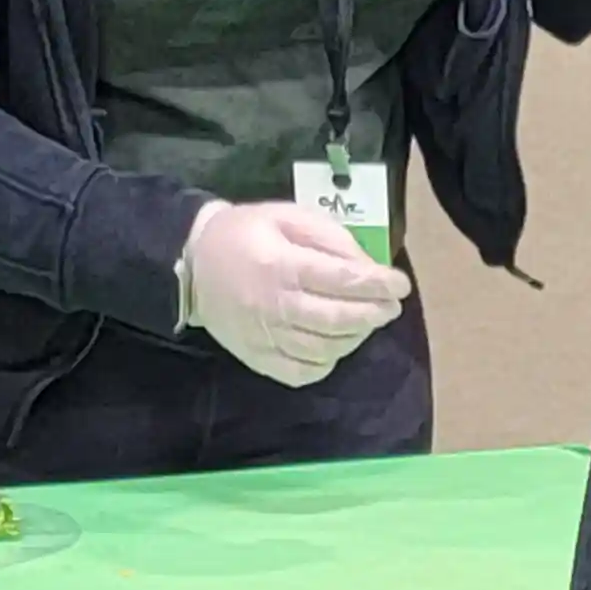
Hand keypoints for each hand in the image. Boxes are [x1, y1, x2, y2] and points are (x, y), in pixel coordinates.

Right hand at [180, 198, 408, 387]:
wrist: (189, 264)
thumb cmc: (245, 234)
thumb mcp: (288, 217)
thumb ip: (331, 238)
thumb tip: (369, 266)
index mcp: (281, 265)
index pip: (342, 280)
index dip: (378, 284)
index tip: (401, 284)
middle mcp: (273, 306)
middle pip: (337, 319)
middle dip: (373, 313)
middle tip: (391, 307)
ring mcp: (263, 337)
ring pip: (324, 349)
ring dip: (354, 338)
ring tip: (366, 322)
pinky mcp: (256, 357)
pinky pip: (300, 372)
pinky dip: (326, 362)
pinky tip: (335, 345)